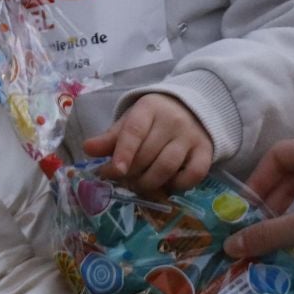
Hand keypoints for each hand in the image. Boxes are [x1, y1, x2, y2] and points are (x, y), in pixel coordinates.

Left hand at [81, 95, 213, 194]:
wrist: (192, 109)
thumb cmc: (154, 119)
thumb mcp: (131, 121)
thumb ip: (110, 137)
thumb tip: (87, 149)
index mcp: (149, 108)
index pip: (135, 131)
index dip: (123, 152)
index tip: (113, 171)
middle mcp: (173, 121)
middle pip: (148, 154)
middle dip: (130, 173)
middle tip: (120, 179)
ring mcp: (191, 136)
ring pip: (167, 166)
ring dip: (149, 182)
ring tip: (139, 185)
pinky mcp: (206, 152)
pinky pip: (193, 174)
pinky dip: (178, 185)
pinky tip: (166, 185)